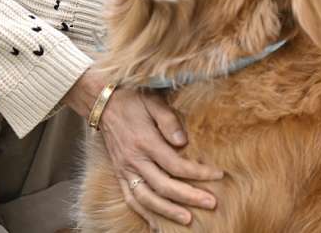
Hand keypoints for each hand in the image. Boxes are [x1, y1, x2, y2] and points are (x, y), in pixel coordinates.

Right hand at [65, 73, 222, 226]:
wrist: (103, 102)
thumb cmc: (133, 99)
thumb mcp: (153, 101)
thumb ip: (169, 120)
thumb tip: (183, 142)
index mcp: (145, 141)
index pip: (175, 164)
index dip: (198, 173)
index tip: (218, 175)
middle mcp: (134, 159)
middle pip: (163, 186)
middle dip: (189, 197)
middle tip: (211, 203)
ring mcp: (124, 169)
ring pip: (146, 198)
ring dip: (167, 211)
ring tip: (187, 219)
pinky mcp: (119, 174)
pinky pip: (130, 199)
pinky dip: (144, 213)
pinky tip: (158, 222)